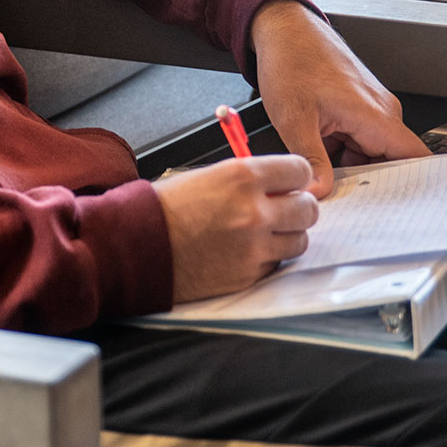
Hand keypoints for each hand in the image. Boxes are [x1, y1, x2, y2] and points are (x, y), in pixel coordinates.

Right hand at [153, 154, 317, 302]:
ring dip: (287, 235)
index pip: (300, 171)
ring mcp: (253, 247)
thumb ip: (249, 178)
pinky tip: (246, 250)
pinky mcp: (247, 275)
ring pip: (299, 241)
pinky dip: (267, 257)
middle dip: (299, 207)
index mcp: (243, 177)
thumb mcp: (210, 175)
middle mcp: (254, 211)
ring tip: (265, 232)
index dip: (296, 178)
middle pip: (308, 209)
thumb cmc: (167, 208)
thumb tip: (280, 185)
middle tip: (285, 209)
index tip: (292, 183)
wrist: (138, 245)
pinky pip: (277, 264)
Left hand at [250, 0, 428, 197]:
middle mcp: (380, 113)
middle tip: (345, 206)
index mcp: (376, 115)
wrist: (282, 28)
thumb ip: (310, 160)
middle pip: (390, 165)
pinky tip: (318, 163)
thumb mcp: (294, 117)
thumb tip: (319, 192)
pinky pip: (356, 145)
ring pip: (369, 157)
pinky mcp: (355, 111)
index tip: (403, 212)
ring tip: (322, 181)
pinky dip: (340, 158)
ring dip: (349, 172)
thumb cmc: (292, 59)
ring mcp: (368, 112)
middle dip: (369, 187)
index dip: (415, 188)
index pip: (416, 159)